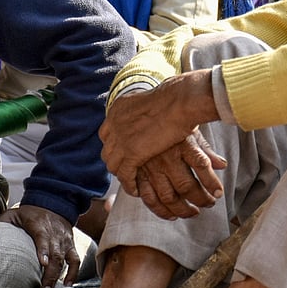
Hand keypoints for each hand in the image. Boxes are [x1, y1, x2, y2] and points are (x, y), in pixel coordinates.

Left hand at [0, 203, 78, 287]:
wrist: (53, 203)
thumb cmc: (28, 213)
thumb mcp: (13, 214)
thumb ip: (3, 224)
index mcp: (39, 224)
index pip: (43, 237)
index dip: (44, 250)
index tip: (42, 263)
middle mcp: (54, 233)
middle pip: (55, 254)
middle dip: (50, 275)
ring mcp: (64, 240)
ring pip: (65, 259)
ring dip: (59, 277)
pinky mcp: (70, 245)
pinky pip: (75, 260)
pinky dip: (74, 273)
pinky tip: (68, 285)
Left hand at [100, 69, 220, 196]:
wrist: (179, 100)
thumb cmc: (177, 98)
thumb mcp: (153, 102)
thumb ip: (147, 111)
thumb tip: (154, 116)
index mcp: (118, 109)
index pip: (107, 133)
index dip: (115, 144)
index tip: (124, 151)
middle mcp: (114, 123)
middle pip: (107, 150)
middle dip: (116, 160)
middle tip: (127, 168)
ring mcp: (121, 139)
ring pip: (112, 165)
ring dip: (121, 174)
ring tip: (132, 181)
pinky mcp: (131, 153)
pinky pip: (125, 175)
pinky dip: (129, 185)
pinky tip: (137, 190)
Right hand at [134, 129, 227, 219]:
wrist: (137, 116)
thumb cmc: (168, 123)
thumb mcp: (190, 131)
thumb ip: (206, 150)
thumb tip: (222, 165)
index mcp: (182, 143)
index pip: (202, 165)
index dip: (212, 183)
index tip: (219, 194)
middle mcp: (167, 157)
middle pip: (186, 186)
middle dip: (200, 199)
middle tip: (209, 204)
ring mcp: (151, 167)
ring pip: (168, 197)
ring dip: (183, 209)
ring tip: (193, 213)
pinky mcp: (138, 173)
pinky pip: (148, 197)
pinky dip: (160, 210)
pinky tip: (171, 215)